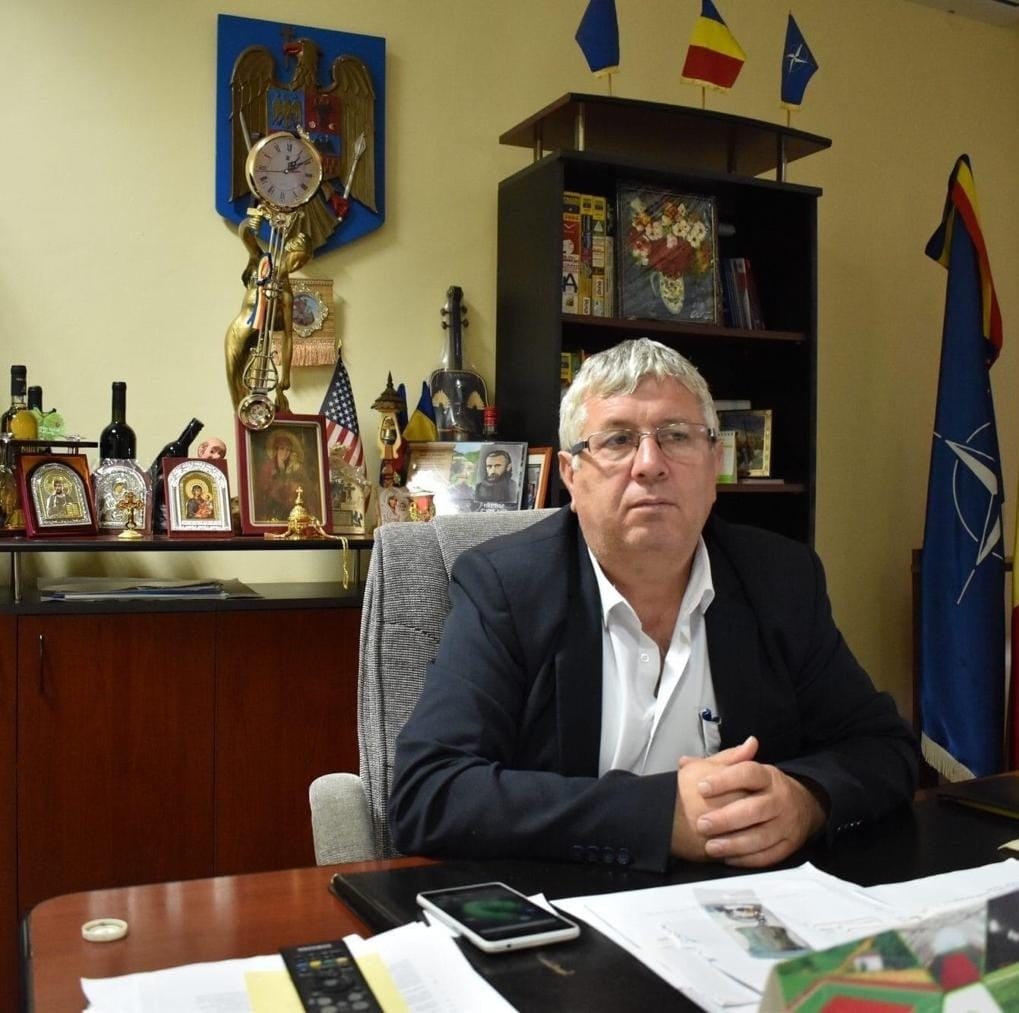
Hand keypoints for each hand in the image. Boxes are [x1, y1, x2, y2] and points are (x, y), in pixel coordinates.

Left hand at [671, 736, 826, 866]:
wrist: (804, 805)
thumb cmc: (763, 786)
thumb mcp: (745, 769)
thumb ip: (716, 766)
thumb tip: (685, 761)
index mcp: (767, 776)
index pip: (748, 773)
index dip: (724, 780)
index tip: (701, 787)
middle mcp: (780, 798)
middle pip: (755, 809)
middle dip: (726, 818)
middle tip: (701, 824)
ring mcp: (787, 823)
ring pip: (762, 836)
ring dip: (735, 843)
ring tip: (710, 847)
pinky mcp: (790, 845)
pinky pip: (769, 855)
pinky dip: (747, 859)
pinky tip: (728, 858)